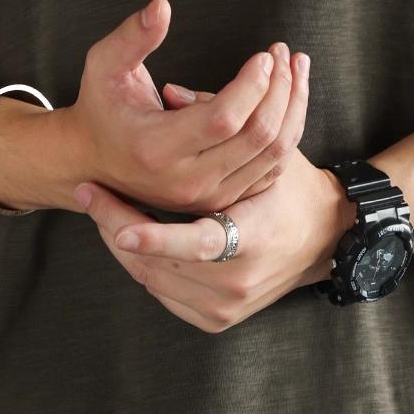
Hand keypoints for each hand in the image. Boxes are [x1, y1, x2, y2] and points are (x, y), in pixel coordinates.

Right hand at [0, 0, 309, 213]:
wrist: (93, 160)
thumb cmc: (101, 105)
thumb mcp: (104, 66)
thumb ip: (132, 36)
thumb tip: (162, 6)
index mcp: (156, 148)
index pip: (223, 119)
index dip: (252, 86)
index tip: (263, 56)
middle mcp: (185, 180)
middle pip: (257, 137)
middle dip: (280, 90)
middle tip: (282, 54)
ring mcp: (207, 196)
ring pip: (273, 155)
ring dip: (292, 108)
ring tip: (295, 69)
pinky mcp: (222, 200)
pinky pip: (271, 169)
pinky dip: (287, 132)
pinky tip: (289, 98)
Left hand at [74, 149, 353, 331]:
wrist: (323, 241)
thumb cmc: (291, 190)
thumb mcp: (268, 153)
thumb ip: (219, 122)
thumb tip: (170, 92)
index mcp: (255, 239)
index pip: (198, 243)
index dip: (156, 237)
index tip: (120, 228)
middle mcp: (238, 282)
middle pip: (158, 262)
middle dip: (117, 225)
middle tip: (89, 194)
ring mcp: (225, 307)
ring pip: (151, 278)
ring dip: (122, 243)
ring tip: (101, 208)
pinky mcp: (215, 320)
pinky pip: (162, 294)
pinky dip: (143, 264)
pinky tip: (128, 236)